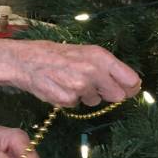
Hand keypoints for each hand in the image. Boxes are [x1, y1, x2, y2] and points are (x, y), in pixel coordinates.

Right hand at [0, 39, 140, 107]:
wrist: (26, 61)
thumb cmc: (57, 54)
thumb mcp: (84, 52)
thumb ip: (107, 67)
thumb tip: (130, 85)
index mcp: (100, 56)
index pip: (131, 79)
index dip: (131, 88)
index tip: (127, 90)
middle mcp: (93, 71)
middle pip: (117, 95)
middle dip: (108, 93)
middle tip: (93, 85)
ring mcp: (80, 87)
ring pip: (96, 101)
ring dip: (87, 95)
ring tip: (70, 81)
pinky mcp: (67, 100)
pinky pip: (77, 104)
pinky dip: (70, 99)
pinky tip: (60, 87)